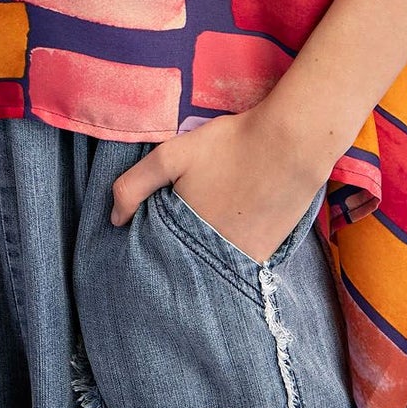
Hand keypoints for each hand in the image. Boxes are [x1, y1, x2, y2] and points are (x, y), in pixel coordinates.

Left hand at [109, 106, 327, 265]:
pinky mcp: (266, 256)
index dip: (154, 239)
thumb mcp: (172, 155)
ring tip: (212, 217)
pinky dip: (231, 249)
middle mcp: (213, 257)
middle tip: (188, 215)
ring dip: (206, 250)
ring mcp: (242, 260)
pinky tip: (234, 222)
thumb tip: (115, 220)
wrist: (291, 144)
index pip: (158, 252)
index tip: (155, 225)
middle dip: (179, 247)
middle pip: (185, 260)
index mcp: (185, 235)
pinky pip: (238, 262)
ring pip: (212, 263)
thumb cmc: (229, 145)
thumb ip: (135, 185)